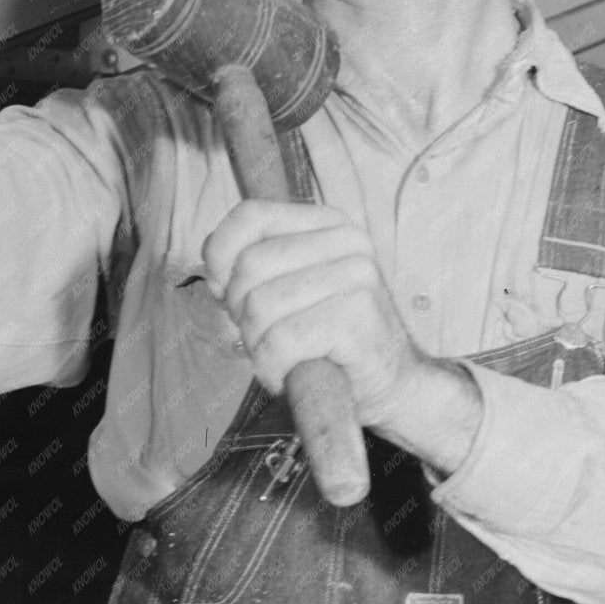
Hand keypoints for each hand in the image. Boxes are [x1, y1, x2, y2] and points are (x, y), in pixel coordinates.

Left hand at [202, 199, 481, 470]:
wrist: (392, 387)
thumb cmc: (331, 341)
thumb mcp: (289, 290)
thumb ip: (250, 267)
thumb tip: (212, 266)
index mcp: (330, 224)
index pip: (250, 216)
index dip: (220, 257)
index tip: (228, 294)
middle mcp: (348, 242)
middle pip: (249, 266)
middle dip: (242, 313)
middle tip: (266, 338)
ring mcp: (357, 277)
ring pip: (260, 306)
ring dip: (258, 346)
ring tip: (283, 357)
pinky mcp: (356, 318)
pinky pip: (281, 340)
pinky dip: (272, 367)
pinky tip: (289, 374)